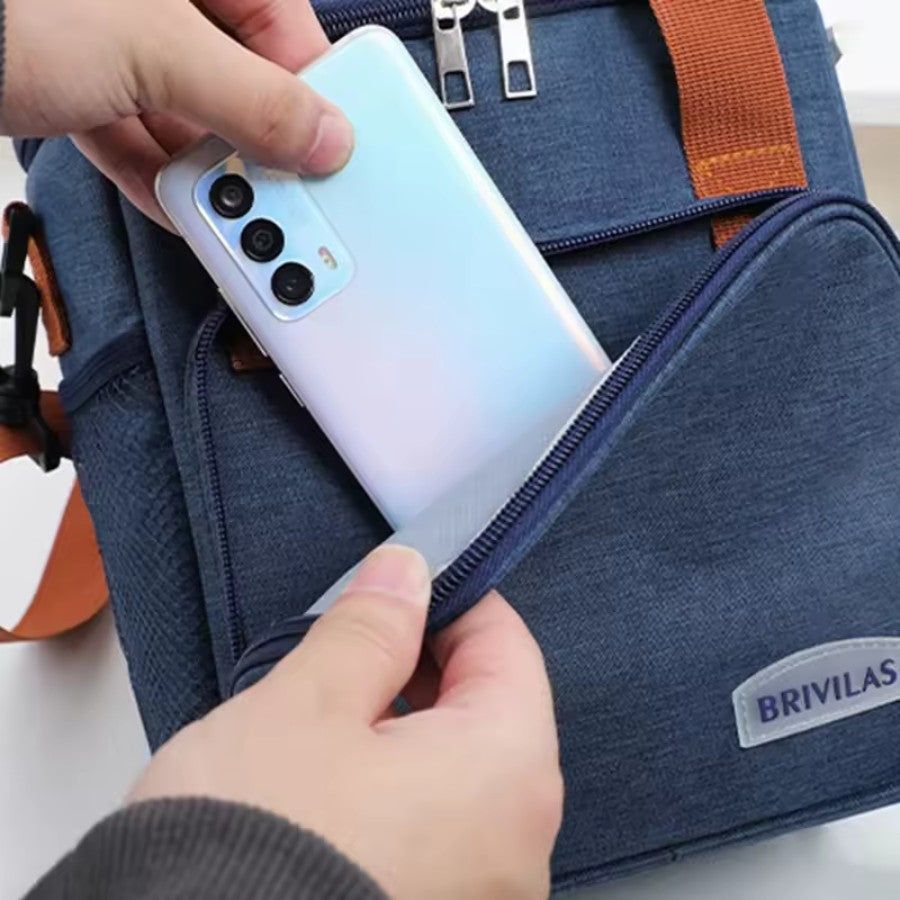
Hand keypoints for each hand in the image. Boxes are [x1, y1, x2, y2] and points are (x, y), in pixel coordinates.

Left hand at [2, 0, 352, 226]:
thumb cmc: (5, 9)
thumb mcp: (153, 50)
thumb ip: (252, 98)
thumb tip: (326, 138)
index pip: (281, 22)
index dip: (310, 92)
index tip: (326, 151)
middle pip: (234, 72)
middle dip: (252, 143)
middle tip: (275, 190)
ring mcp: (102, 33)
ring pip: (182, 108)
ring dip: (204, 169)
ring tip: (228, 211)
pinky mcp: (65, 76)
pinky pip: (129, 129)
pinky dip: (152, 173)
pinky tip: (177, 209)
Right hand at [130, 546, 563, 898]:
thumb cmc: (251, 843)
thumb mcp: (308, 702)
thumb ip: (372, 627)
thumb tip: (409, 573)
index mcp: (508, 774)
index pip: (508, 648)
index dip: (453, 600)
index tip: (402, 584)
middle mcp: (518, 846)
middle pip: (489, 710)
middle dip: (423, 663)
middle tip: (352, 644)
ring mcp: (482, 892)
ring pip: (459, 770)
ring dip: (406, 726)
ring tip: (331, 714)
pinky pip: (438, 825)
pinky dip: (399, 786)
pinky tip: (336, 780)